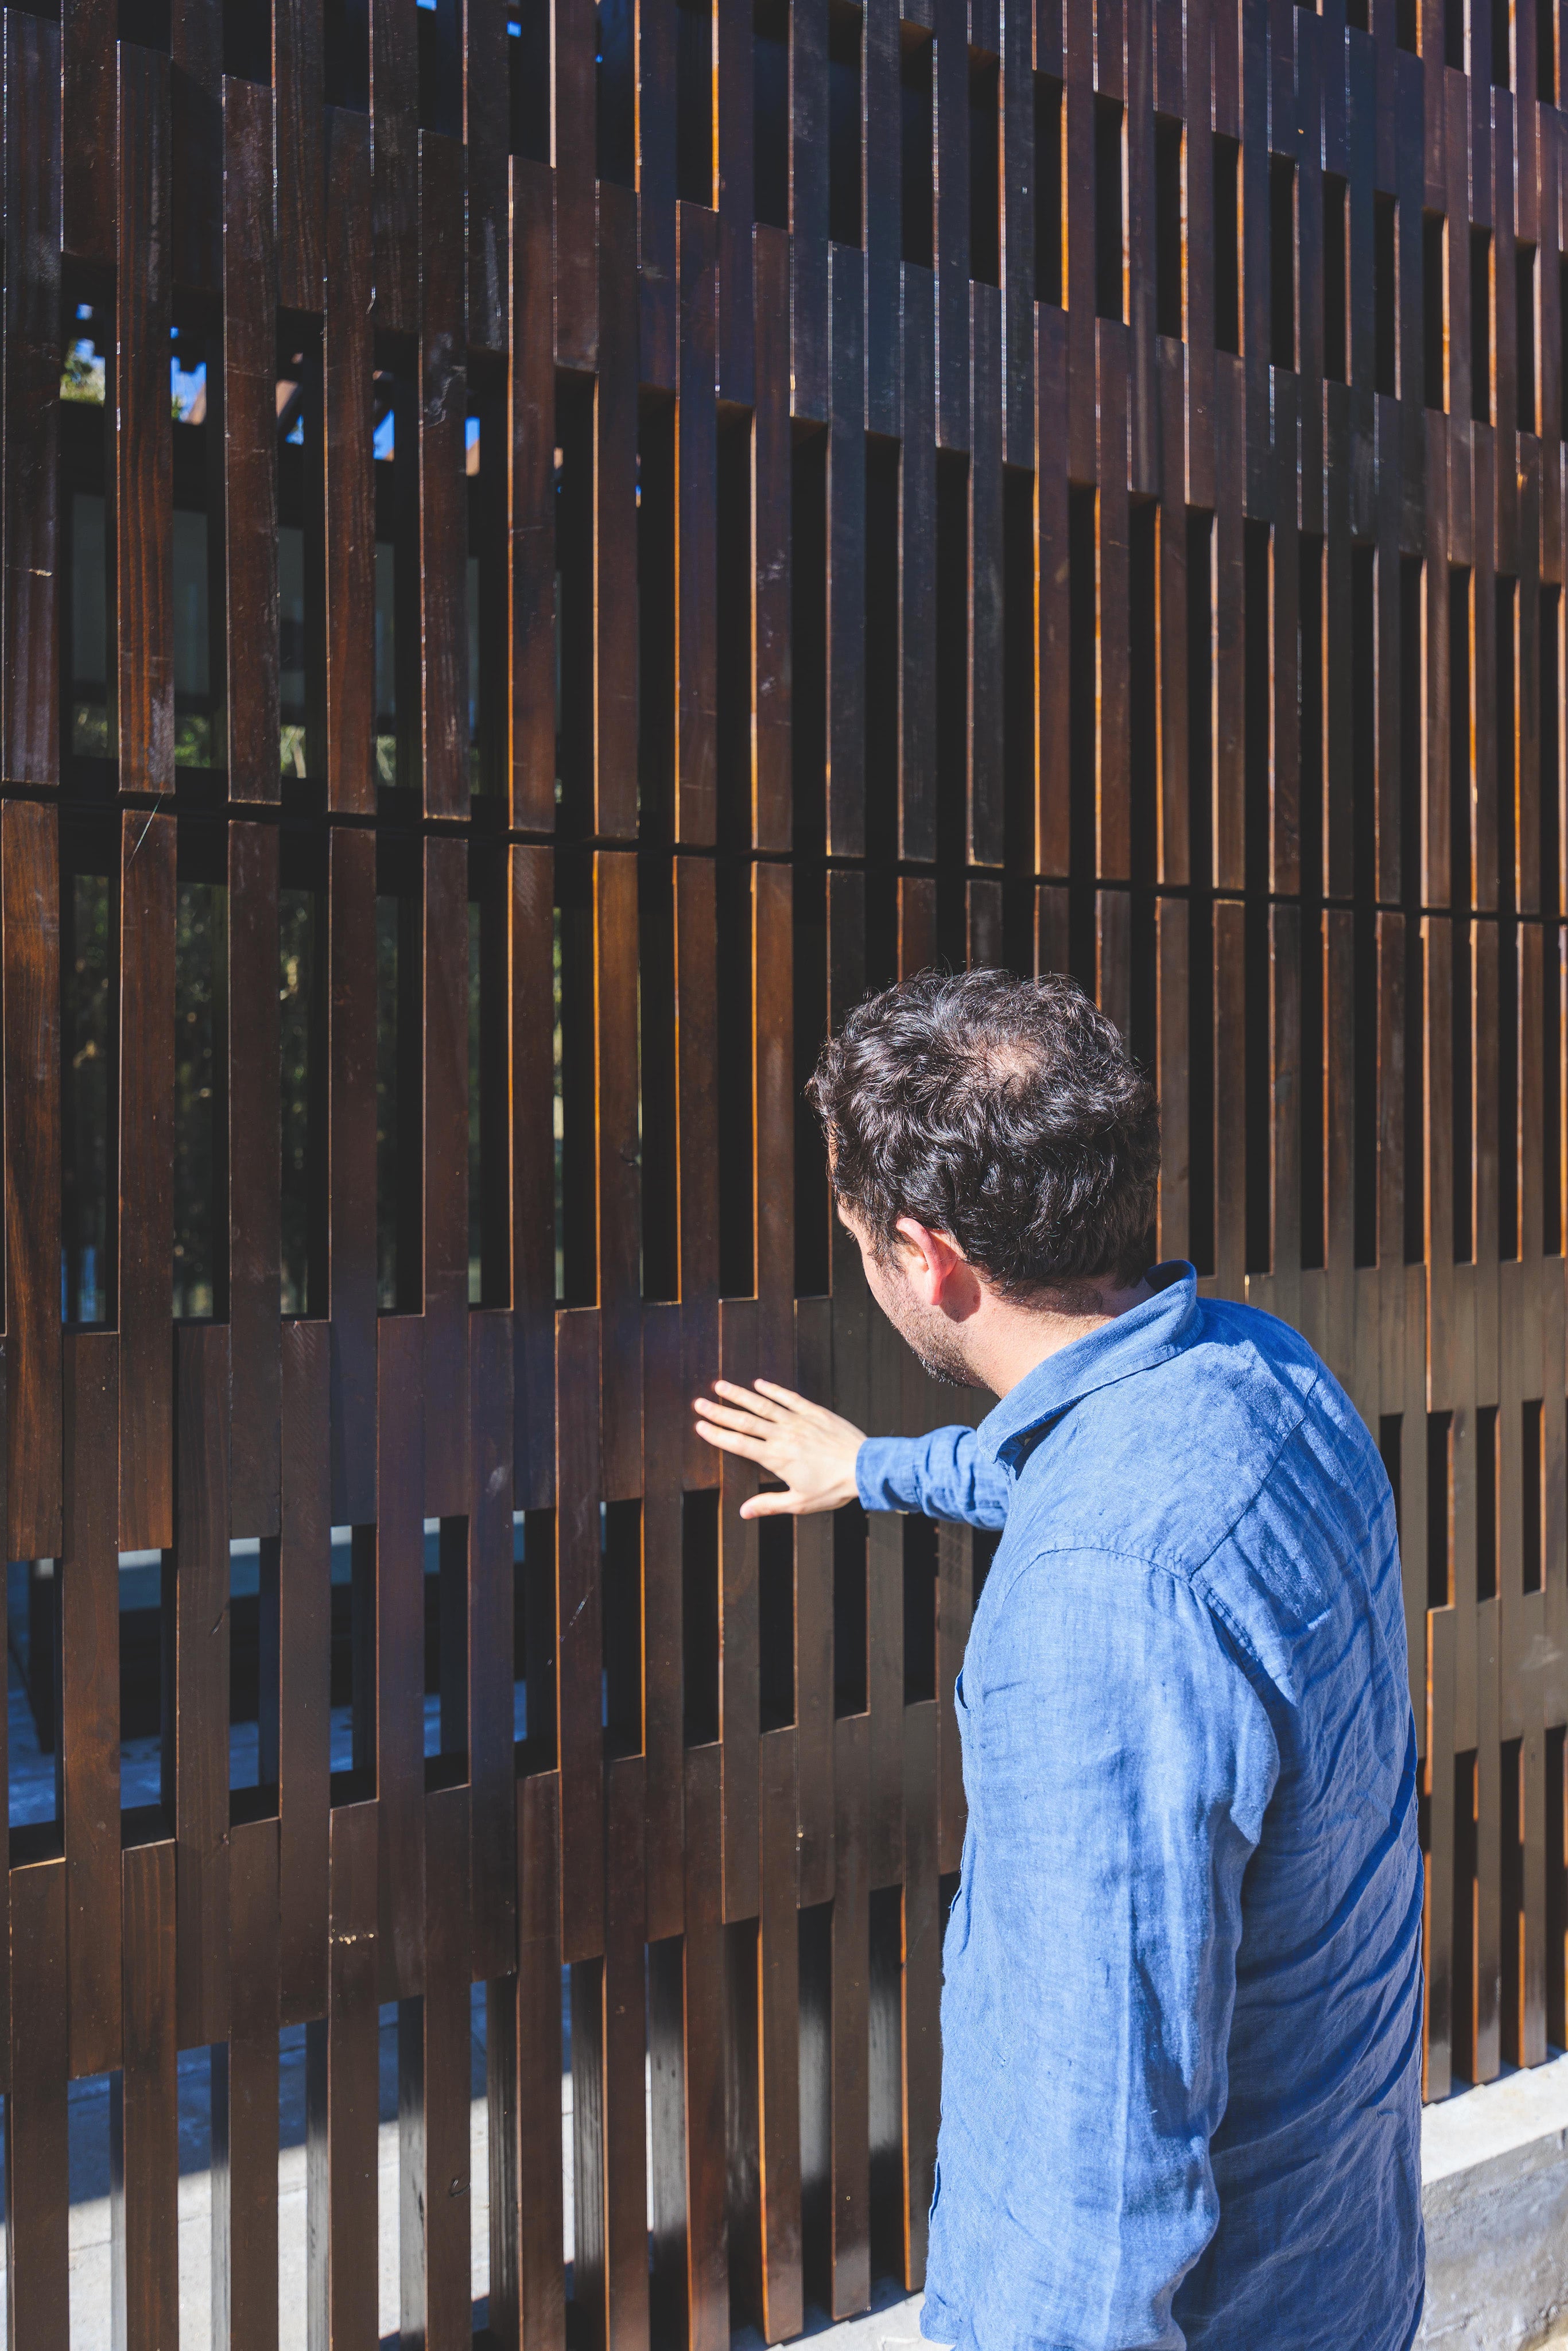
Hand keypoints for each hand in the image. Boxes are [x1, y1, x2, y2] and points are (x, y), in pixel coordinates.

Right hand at [691, 1380, 865, 1517]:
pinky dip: (773, 1390)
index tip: (700, 1426)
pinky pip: (789, 1397)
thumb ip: (769, 1505)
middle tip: (699, 1403)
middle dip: (719, 1412)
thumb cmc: (833, 1488)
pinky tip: (759, 1383)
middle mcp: (782, 1435)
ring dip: (739, 1395)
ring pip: (762, 1405)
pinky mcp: (814, 1412)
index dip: (717, 1435)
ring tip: (720, 1385)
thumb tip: (742, 1513)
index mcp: (775, 1458)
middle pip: (744, 1421)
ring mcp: (798, 1421)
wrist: (865, 1467)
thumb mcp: (800, 1503)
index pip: (738, 1444)